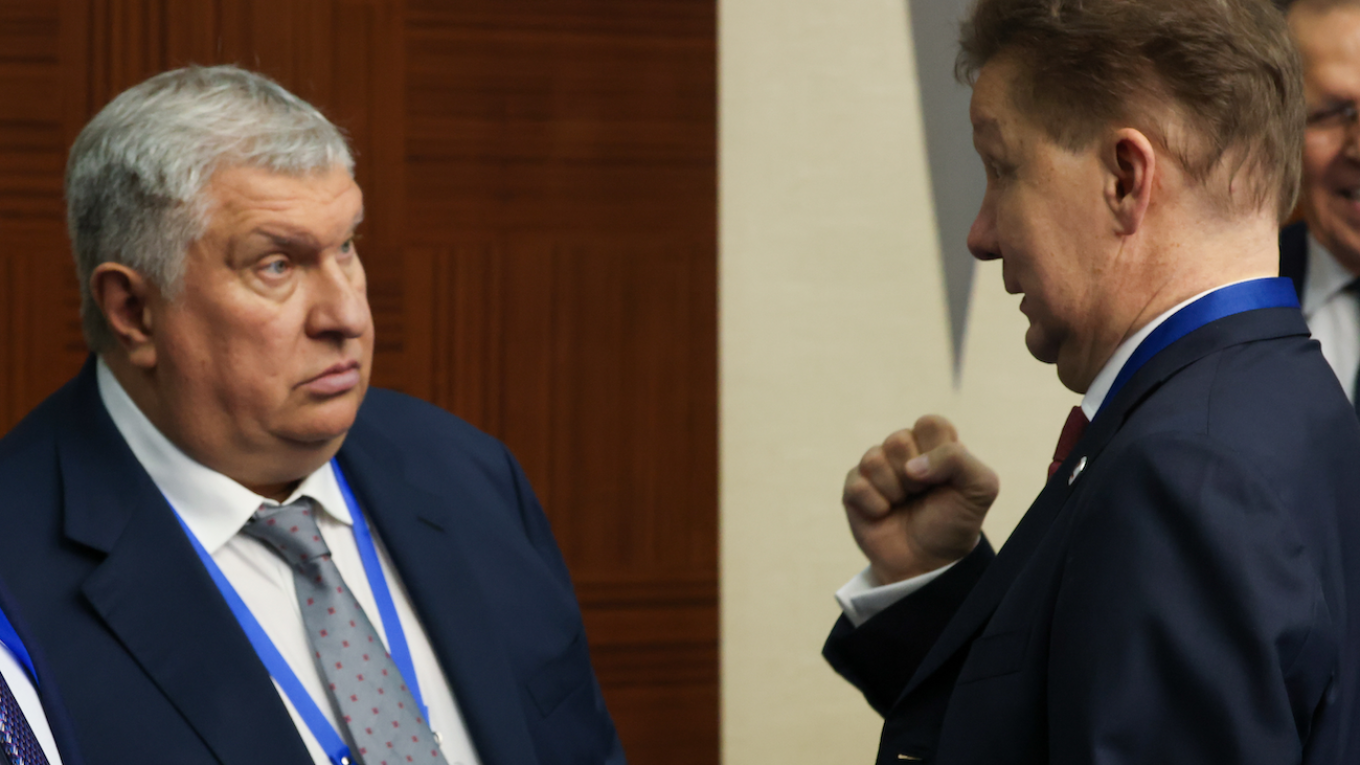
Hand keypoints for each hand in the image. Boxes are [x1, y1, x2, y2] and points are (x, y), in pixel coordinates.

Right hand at [842, 415, 998, 584]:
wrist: (928, 563)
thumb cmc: (954, 524)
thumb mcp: (979, 488)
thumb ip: (958, 460)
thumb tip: (911, 466)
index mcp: (935, 445)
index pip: (929, 423)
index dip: (936, 451)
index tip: (944, 478)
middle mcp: (905, 452)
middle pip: (897, 439)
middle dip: (913, 475)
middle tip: (922, 494)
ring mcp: (877, 470)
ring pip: (873, 459)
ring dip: (893, 490)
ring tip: (903, 505)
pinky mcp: (855, 489)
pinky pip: (856, 484)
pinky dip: (875, 505)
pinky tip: (884, 514)